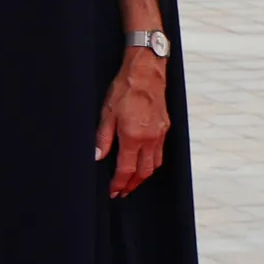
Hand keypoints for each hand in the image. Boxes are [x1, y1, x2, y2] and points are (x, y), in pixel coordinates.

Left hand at [97, 49, 167, 196]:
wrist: (146, 72)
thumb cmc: (125, 89)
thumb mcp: (107, 113)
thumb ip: (103, 138)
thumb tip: (98, 156)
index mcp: (133, 136)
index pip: (126, 169)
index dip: (119, 183)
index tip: (113, 191)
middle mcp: (149, 139)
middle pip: (143, 172)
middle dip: (132, 185)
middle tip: (122, 191)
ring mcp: (160, 134)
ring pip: (154, 165)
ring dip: (143, 176)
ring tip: (132, 182)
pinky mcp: (165, 128)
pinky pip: (160, 153)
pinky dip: (152, 163)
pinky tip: (144, 163)